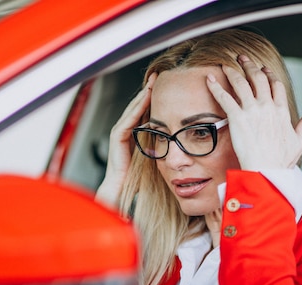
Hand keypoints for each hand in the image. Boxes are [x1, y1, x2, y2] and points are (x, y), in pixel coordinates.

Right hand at [96, 73, 156, 206]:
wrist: (120, 191)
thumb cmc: (137, 180)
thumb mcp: (156, 163)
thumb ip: (165, 154)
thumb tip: (184, 151)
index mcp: (134, 136)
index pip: (144, 113)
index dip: (154, 100)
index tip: (166, 88)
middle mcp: (125, 133)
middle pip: (137, 107)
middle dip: (148, 91)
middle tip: (158, 76)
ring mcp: (119, 134)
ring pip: (132, 110)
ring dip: (143, 95)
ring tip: (153, 82)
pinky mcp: (117, 138)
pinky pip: (128, 119)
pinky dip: (136, 108)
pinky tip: (145, 98)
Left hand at [206, 55, 301, 170]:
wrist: (265, 170)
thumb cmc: (280, 161)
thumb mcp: (299, 140)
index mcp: (282, 111)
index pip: (276, 85)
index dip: (268, 75)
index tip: (263, 69)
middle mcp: (268, 106)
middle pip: (258, 79)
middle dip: (250, 66)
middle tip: (242, 59)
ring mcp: (252, 110)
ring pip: (241, 84)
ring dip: (233, 72)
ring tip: (225, 65)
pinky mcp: (237, 117)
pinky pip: (225, 98)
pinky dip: (216, 87)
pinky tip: (210, 79)